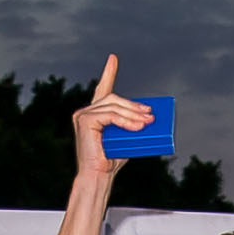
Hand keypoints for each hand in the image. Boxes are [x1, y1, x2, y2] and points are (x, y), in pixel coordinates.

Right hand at [70, 52, 155, 180]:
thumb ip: (130, 124)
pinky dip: (125, 121)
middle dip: (134, 106)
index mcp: (93, 114)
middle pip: (113, 99)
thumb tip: (148, 116)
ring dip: (133, 114)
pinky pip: (110, 116)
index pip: (102, 89)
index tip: (113, 58)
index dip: (108, 73)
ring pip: (114, 107)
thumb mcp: (124, 137)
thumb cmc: (110, 160)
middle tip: (150, 114)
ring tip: (148, 122)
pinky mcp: (84, 120)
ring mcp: (83, 115)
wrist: (97, 177)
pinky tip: (137, 126)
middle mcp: (85, 112)